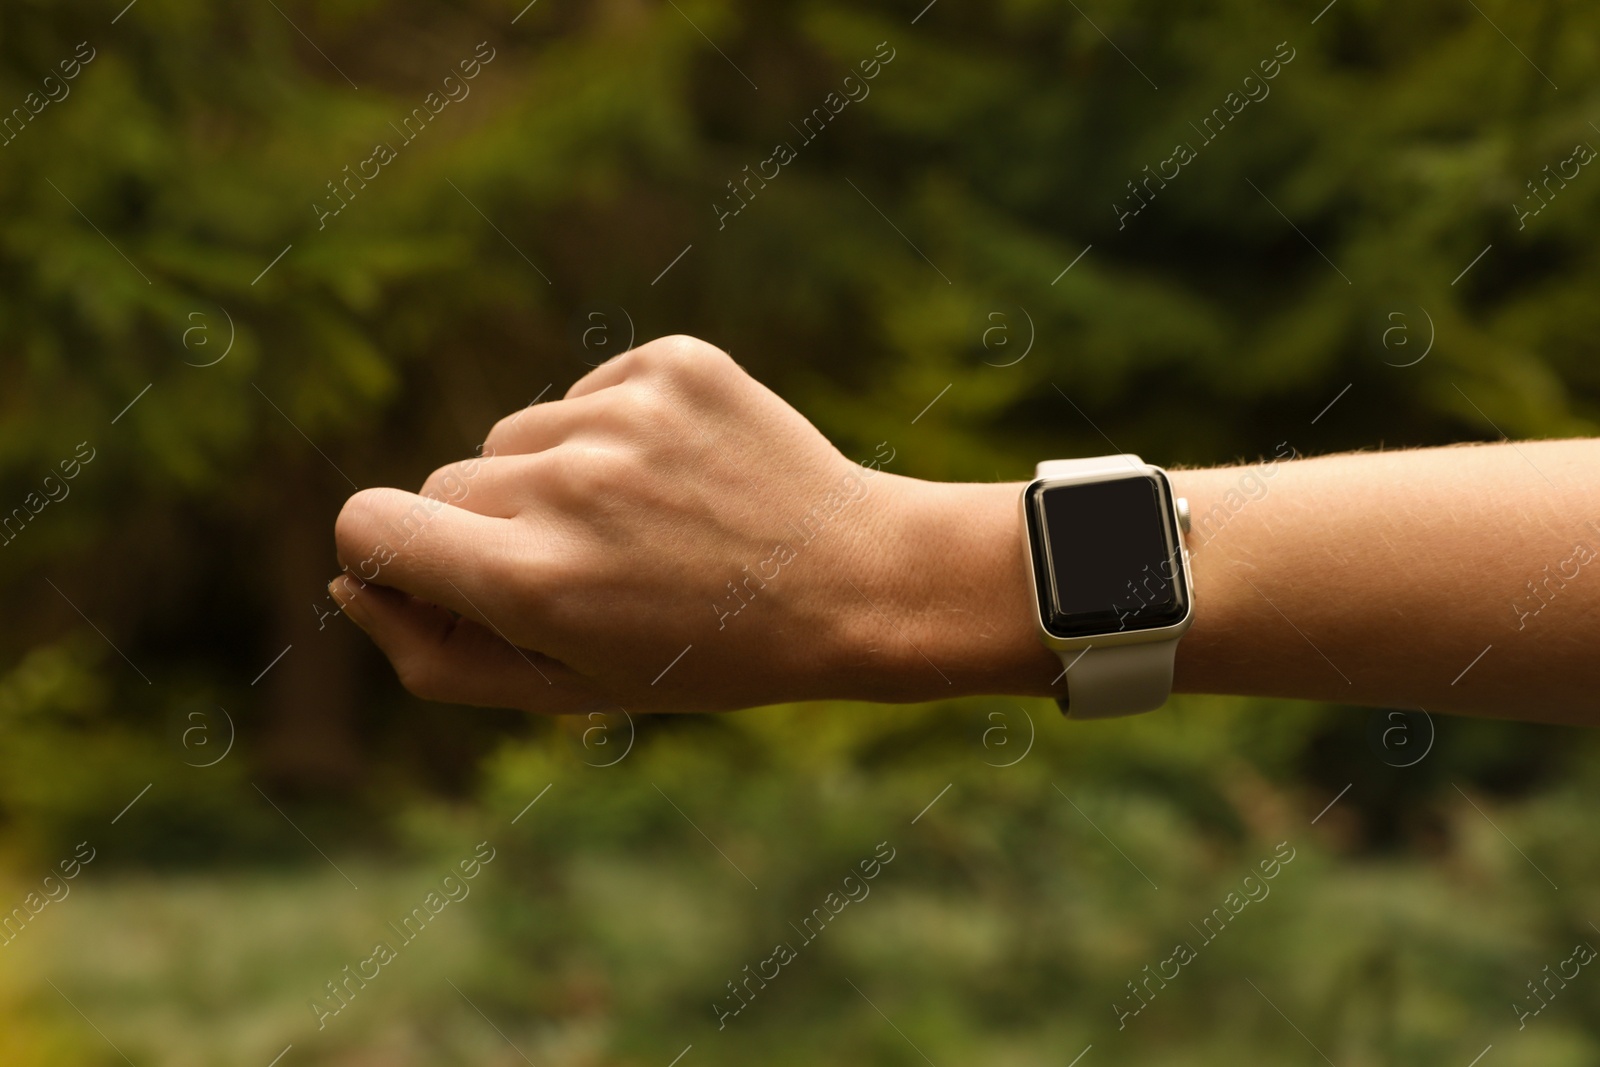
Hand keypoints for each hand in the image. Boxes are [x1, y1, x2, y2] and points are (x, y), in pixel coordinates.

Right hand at [330, 336, 1045, 712]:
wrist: (857, 581)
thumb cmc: (709, 651)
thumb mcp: (570, 690)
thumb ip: (437, 654)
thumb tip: (350, 582)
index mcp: (536, 581)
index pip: (368, 525)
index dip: (385, 552)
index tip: (433, 570)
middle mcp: (572, 486)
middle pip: (447, 485)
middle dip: (490, 532)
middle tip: (586, 571)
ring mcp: (625, 413)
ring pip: (514, 436)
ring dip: (552, 479)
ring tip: (643, 525)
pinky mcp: (671, 362)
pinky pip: (583, 392)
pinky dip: (609, 431)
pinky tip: (677, 476)